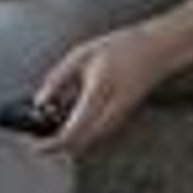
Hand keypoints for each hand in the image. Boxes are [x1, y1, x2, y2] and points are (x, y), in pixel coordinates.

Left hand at [30, 22, 172, 156]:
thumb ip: (58, 78)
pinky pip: (96, 134)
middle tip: (37, 137)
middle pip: (78, 145)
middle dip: (55, 146)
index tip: (34, 144)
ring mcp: (117, 118)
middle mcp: (109, 112)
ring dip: (68, 140)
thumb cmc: (123, 47)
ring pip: (87, 142)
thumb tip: (40, 100)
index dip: (50, 145)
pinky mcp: (120, 118)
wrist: (157, 50)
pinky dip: (79, 133)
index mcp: (98, 93)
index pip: (71, 133)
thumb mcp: (83, 54)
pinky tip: (70, 119)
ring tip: (51, 124)